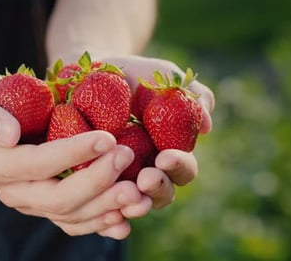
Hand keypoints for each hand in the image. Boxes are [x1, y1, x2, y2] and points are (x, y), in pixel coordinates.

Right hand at [0, 71, 151, 238]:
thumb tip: (9, 134)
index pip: (39, 163)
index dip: (73, 153)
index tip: (108, 137)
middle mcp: (12, 191)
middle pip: (58, 198)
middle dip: (96, 181)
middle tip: (127, 159)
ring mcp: (31, 203)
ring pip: (70, 215)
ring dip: (106, 207)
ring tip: (137, 193)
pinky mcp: (46, 207)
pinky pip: (74, 223)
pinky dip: (99, 225)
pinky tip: (124, 220)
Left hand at [98, 54, 214, 208]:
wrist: (83, 74)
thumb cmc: (129, 75)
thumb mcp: (160, 76)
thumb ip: (187, 94)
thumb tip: (207, 127)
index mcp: (168, 151)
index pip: (183, 169)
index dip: (179, 166)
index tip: (165, 157)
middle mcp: (147, 170)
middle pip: (162, 193)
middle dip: (157, 188)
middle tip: (145, 178)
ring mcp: (119, 180)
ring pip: (132, 204)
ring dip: (133, 203)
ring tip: (124, 191)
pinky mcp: (92, 185)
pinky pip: (101, 209)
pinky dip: (106, 217)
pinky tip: (103, 211)